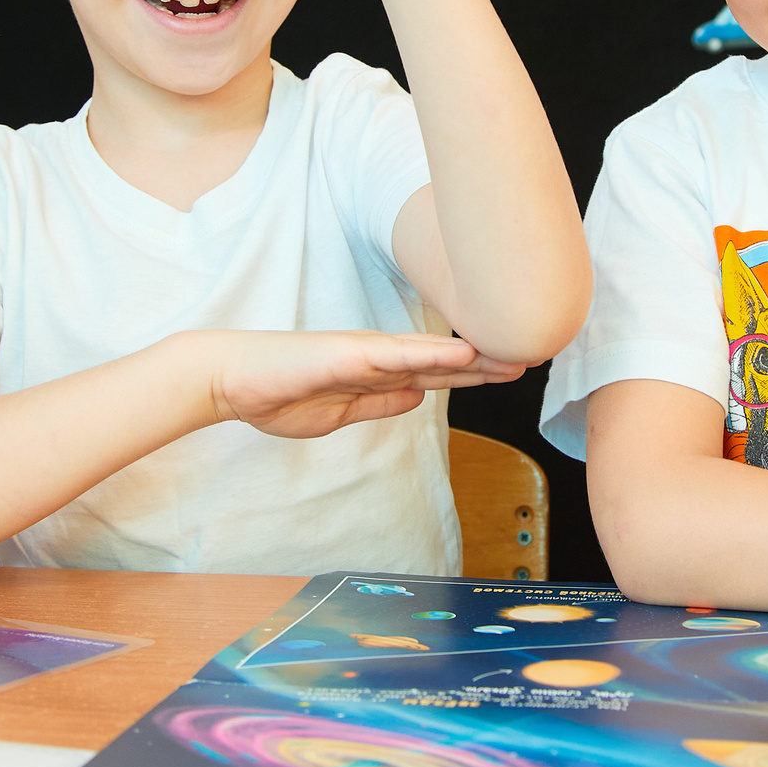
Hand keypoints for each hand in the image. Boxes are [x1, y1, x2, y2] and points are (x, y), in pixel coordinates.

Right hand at [205, 329, 522, 439]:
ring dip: (473, 356)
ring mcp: (365, 353)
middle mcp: (378, 357)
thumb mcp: (342, 413)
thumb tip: (418, 397)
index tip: (513, 370)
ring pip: (430, 353)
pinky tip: (462, 356)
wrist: (233, 381)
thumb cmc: (279, 394)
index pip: (438, 375)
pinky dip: (431, 355)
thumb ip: (380, 404)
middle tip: (534, 355)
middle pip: (444, 361)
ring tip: (514, 353)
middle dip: (489, 362)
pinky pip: (397, 355)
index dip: (477, 375)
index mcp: (378, 374)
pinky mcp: (348, 355)